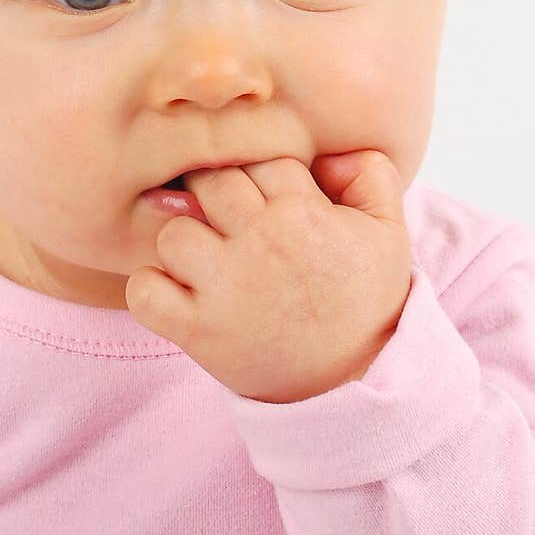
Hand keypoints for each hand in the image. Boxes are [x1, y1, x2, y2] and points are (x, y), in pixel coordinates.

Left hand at [125, 151, 412, 402]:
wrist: (358, 382)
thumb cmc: (365, 302)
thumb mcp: (389, 232)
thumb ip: (369, 174)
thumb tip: (328, 152)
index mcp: (303, 211)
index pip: (256, 156)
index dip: (255, 171)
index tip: (260, 196)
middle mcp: (260, 242)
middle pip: (209, 181)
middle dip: (214, 193)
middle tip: (225, 219)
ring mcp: (226, 287)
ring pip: (172, 232)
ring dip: (182, 243)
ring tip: (204, 260)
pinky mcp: (199, 331)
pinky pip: (145, 291)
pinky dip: (150, 289)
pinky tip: (176, 292)